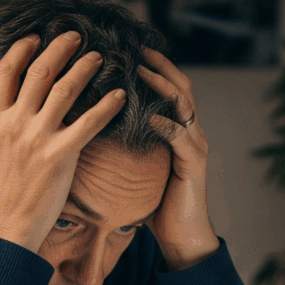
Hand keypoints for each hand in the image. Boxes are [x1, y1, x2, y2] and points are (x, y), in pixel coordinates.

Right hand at [0, 32, 126, 252]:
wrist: (1, 230)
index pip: (6, 72)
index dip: (21, 50)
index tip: (35, 39)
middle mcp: (15, 123)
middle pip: (39, 72)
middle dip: (59, 48)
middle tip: (74, 36)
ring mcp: (38, 138)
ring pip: (65, 90)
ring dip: (84, 69)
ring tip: (99, 57)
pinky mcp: (60, 155)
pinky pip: (89, 124)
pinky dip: (107, 107)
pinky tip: (120, 95)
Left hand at [139, 49, 219, 270]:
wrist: (181, 237)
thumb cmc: (157, 204)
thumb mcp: (137, 168)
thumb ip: (124, 146)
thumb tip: (88, 130)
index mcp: (176, 129)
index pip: (168, 86)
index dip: (151, 65)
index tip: (127, 48)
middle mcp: (190, 131)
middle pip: (180, 84)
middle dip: (159, 64)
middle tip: (135, 47)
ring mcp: (195, 146)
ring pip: (184, 105)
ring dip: (162, 85)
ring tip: (141, 71)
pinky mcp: (194, 165)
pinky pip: (181, 138)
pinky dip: (165, 124)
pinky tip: (148, 115)